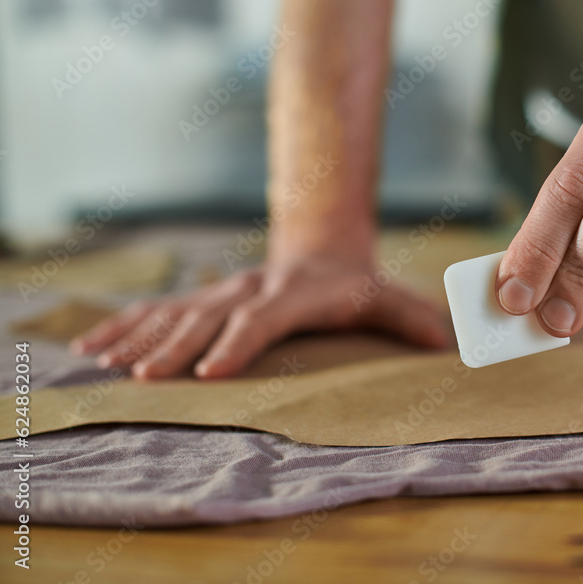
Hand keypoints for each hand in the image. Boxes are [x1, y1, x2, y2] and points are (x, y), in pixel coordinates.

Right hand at [70, 252, 447, 379]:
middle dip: (177, 347)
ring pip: (176, 313)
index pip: (262, 319)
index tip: (211, 372)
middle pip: (209, 317)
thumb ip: (412, 318)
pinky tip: (93, 349)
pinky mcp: (205, 299)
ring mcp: (223, 293)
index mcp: (293, 294)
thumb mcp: (386, 296)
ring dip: (141, 339)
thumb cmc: (355, 285)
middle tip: (148, 378)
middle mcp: (251, 290)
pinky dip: (125, 329)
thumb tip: (446, 344)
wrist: (322, 248)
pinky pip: (158, 312)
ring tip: (107, 365)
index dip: (238, 343)